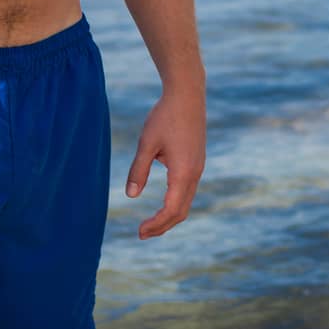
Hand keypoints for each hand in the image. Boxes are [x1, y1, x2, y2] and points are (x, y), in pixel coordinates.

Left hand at [125, 86, 205, 238]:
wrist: (187, 94)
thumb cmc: (165, 116)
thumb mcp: (146, 143)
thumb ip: (138, 171)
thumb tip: (130, 196)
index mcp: (183, 172)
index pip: (171, 210)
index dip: (156, 224)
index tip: (139, 231)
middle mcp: (195, 173)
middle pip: (181, 211)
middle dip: (163, 226)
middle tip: (142, 234)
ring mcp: (198, 167)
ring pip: (186, 201)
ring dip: (170, 216)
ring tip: (151, 223)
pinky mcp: (197, 161)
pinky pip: (188, 190)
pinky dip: (176, 203)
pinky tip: (163, 202)